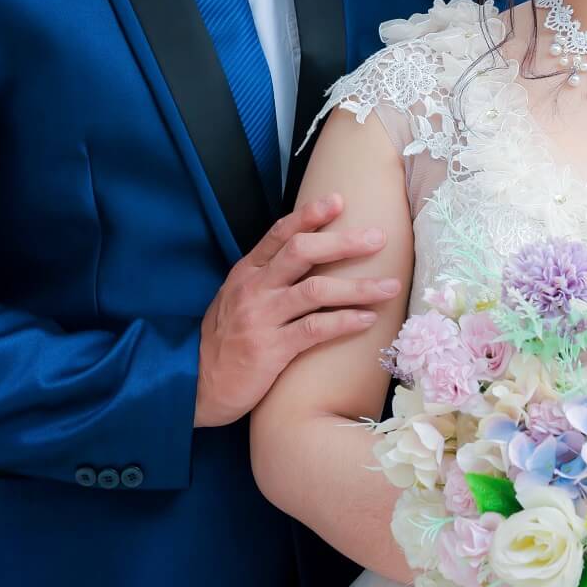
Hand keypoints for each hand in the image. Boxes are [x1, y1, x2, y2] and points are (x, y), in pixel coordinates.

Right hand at [194, 193, 401, 427]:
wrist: (196, 385)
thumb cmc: (224, 342)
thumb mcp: (236, 300)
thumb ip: (265, 279)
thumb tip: (306, 260)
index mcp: (246, 273)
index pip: (279, 233)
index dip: (309, 215)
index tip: (339, 201)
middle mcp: (254, 288)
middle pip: (303, 252)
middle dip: (344, 242)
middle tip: (378, 238)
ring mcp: (262, 317)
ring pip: (317, 289)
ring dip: (358, 286)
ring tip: (390, 287)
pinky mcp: (271, 349)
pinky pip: (315, 328)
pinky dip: (345, 321)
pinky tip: (368, 319)